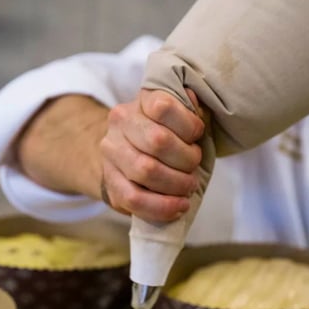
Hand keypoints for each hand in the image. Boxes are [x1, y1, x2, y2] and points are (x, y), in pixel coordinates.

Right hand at [100, 88, 204, 222]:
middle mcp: (121, 123)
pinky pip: (135, 199)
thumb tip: (194, 103)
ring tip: (188, 187)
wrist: (127, 156)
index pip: (164, 106)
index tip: (198, 136)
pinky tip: (179, 207)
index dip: (189, 125)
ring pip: (146, 171)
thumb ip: (188, 110)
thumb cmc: (163, 135)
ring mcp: (111, 154)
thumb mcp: (178, 117)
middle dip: (186, 160)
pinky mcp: (110, 183)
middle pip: (158, 141)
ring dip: (176, 184)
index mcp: (141, 101)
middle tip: (194, 167)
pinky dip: (162, 207)